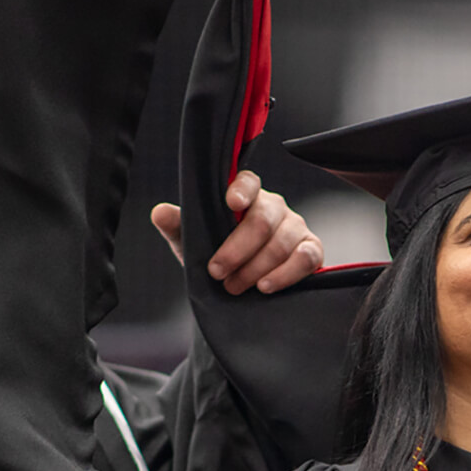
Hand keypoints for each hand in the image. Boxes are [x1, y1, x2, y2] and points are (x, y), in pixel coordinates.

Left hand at [151, 171, 324, 294]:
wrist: (242, 288)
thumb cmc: (219, 256)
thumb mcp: (193, 244)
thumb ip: (179, 227)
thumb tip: (159, 212)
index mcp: (245, 197)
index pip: (248, 182)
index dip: (242, 190)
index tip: (231, 204)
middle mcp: (274, 207)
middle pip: (261, 220)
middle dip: (237, 250)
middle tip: (218, 272)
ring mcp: (295, 227)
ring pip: (281, 242)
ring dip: (255, 268)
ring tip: (236, 286)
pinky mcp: (311, 250)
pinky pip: (306, 257)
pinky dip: (286, 273)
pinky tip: (265, 286)